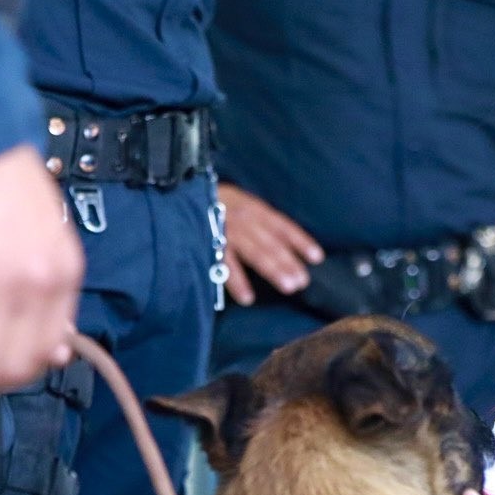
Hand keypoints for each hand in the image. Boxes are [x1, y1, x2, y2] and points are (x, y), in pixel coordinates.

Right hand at [218, 182, 322, 305]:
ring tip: (288, 287)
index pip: (281, 225)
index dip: (299, 240)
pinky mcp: (207, 242)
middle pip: (270, 241)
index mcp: (251, 207)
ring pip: (254, 251)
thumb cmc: (211, 206)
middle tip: (302, 281)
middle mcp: (242, 217)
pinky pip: (224, 264)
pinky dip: (236, 281)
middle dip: (288, 261)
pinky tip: (247, 298)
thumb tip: (279, 245)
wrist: (178, 196)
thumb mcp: (237, 204)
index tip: (317, 257)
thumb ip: (256, 221)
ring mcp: (225, 230)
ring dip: (272, 269)